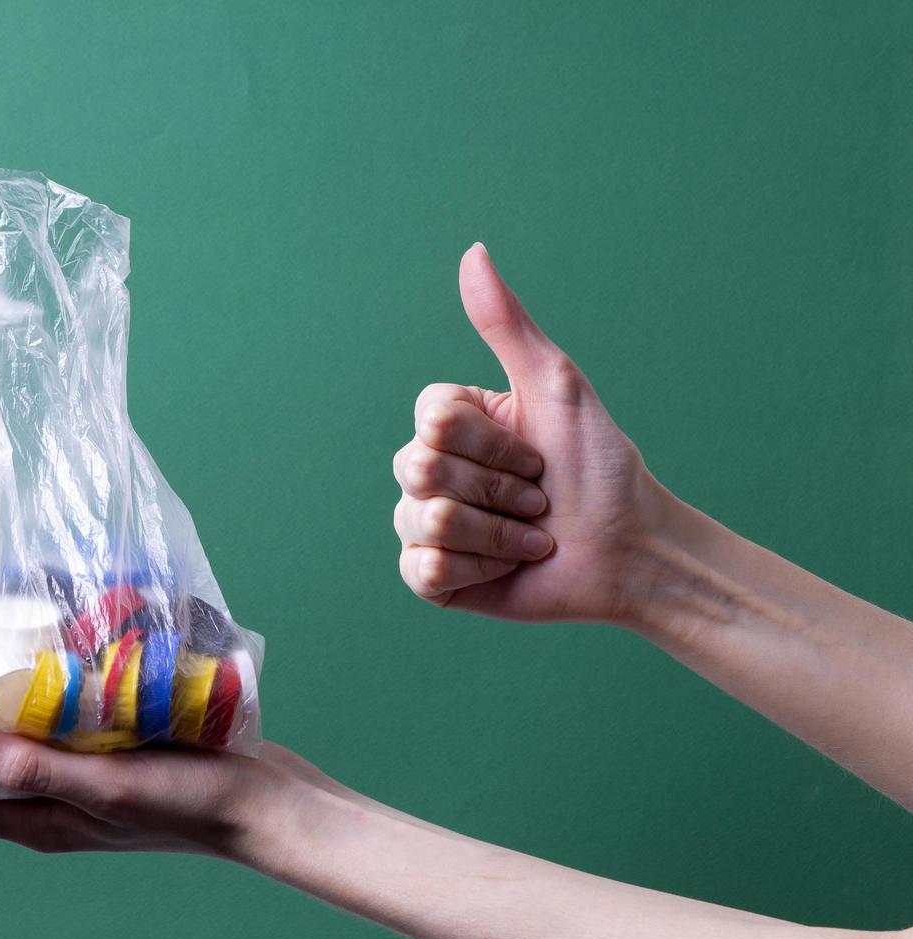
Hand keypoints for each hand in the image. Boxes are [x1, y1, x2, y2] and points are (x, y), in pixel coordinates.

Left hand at [0, 702, 334, 858]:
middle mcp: (42, 799)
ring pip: (4, 732)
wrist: (266, 802)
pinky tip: (47, 643)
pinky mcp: (103, 746)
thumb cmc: (194, 805)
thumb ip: (40, 771)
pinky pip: (51, 714)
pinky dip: (36, 682)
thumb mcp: (113, 790)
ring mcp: (73, 771)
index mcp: (32, 822)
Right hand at [393, 244, 667, 623]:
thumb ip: (506, 323)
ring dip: (496, 532)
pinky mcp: (431, 578)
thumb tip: (474, 249)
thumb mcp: (556, 386)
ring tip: (529, 537)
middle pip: (419, 467)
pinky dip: (477, 568)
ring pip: (423, 518)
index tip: (537, 452)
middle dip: (498, 488)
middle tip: (538, 499)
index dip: (493, 442)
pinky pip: (424, 568)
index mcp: (450, 424)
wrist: (629, 552)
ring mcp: (425, 525)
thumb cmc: (598, 468)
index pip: (431, 418)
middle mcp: (428, 470)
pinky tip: (504, 569)